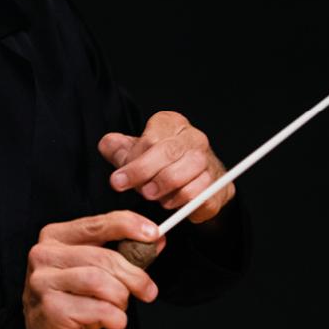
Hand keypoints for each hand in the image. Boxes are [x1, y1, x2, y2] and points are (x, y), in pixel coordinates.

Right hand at [22, 210, 163, 328]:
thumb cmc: (72, 301)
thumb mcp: (97, 271)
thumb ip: (123, 254)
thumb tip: (156, 241)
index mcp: (55, 237)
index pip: (97, 224)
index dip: (128, 226)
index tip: (154, 234)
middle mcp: (45, 255)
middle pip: (103, 257)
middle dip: (134, 275)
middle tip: (148, 291)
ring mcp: (44, 281)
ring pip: (101, 282)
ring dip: (122, 299)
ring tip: (120, 311)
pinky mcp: (51, 309)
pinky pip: (99, 310)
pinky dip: (116, 320)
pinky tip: (113, 326)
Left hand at [99, 111, 235, 223]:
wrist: (188, 183)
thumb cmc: (156, 164)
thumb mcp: (132, 154)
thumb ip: (117, 149)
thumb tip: (108, 144)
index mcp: (171, 124)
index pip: (151, 140)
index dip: (134, 163)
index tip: (118, 181)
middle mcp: (194, 138)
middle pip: (169, 154)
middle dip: (147, 176)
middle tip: (139, 191)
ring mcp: (210, 161)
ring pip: (187, 176)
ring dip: (166, 192)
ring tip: (155, 197)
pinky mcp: (220, 186)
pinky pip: (200, 198)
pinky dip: (183, 205)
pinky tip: (172, 204)